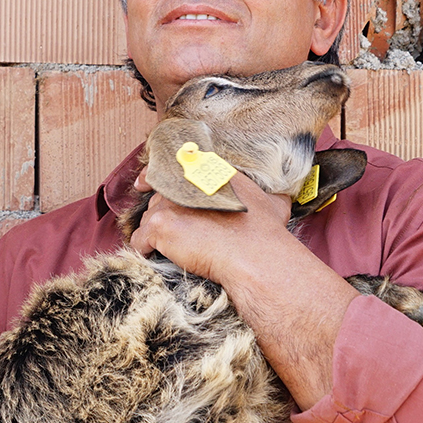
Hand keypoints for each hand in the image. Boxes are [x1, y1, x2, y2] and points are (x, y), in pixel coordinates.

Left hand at [129, 168, 294, 285]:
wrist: (254, 256)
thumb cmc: (264, 234)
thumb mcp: (272, 203)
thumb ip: (268, 194)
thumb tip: (281, 196)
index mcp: (209, 172)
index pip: (172, 165)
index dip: (157, 176)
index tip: (147, 183)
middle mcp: (185, 182)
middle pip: (159, 196)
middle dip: (164, 213)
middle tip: (174, 232)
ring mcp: (170, 203)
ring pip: (149, 218)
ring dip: (155, 232)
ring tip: (169, 248)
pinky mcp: (159, 225)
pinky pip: (140, 240)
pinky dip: (145, 250)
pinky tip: (156, 257)